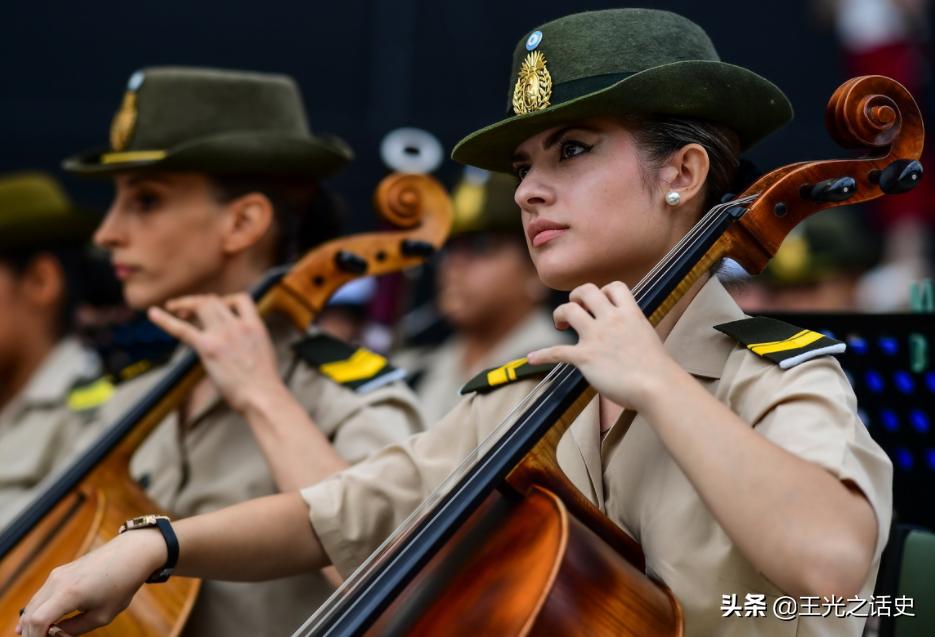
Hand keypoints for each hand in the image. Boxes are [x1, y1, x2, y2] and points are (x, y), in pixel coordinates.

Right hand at [17, 530, 164, 635]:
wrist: (131, 553)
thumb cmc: (122, 584)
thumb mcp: (102, 615)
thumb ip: (74, 629)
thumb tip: (54, 634)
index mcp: (69, 593)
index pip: (37, 621)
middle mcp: (58, 581)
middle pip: (30, 614)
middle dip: (31, 632)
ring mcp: (56, 574)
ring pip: (32, 604)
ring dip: (31, 622)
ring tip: (37, 635)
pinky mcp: (59, 571)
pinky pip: (41, 595)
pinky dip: (36, 610)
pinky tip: (37, 622)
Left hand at [148, 293, 286, 412]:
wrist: (263, 397)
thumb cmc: (264, 385)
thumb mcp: (263, 354)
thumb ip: (250, 344)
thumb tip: (240, 350)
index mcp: (255, 326)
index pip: (241, 299)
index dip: (226, 300)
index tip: (217, 307)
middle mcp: (239, 325)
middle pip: (215, 301)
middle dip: (199, 302)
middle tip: (186, 311)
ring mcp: (223, 335)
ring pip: (201, 305)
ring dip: (186, 304)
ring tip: (173, 309)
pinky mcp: (208, 348)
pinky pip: (182, 329)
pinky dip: (165, 320)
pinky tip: (152, 313)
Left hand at [526, 282, 683, 410]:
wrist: (657, 386)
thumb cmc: (658, 370)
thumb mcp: (648, 339)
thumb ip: (633, 331)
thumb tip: (628, 336)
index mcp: (630, 314)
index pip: (614, 287)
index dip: (604, 291)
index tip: (601, 303)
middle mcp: (611, 320)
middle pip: (586, 291)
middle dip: (577, 296)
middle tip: (576, 307)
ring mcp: (596, 337)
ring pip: (569, 310)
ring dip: (560, 314)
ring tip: (559, 323)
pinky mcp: (585, 357)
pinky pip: (557, 351)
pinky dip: (542, 355)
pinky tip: (531, 359)